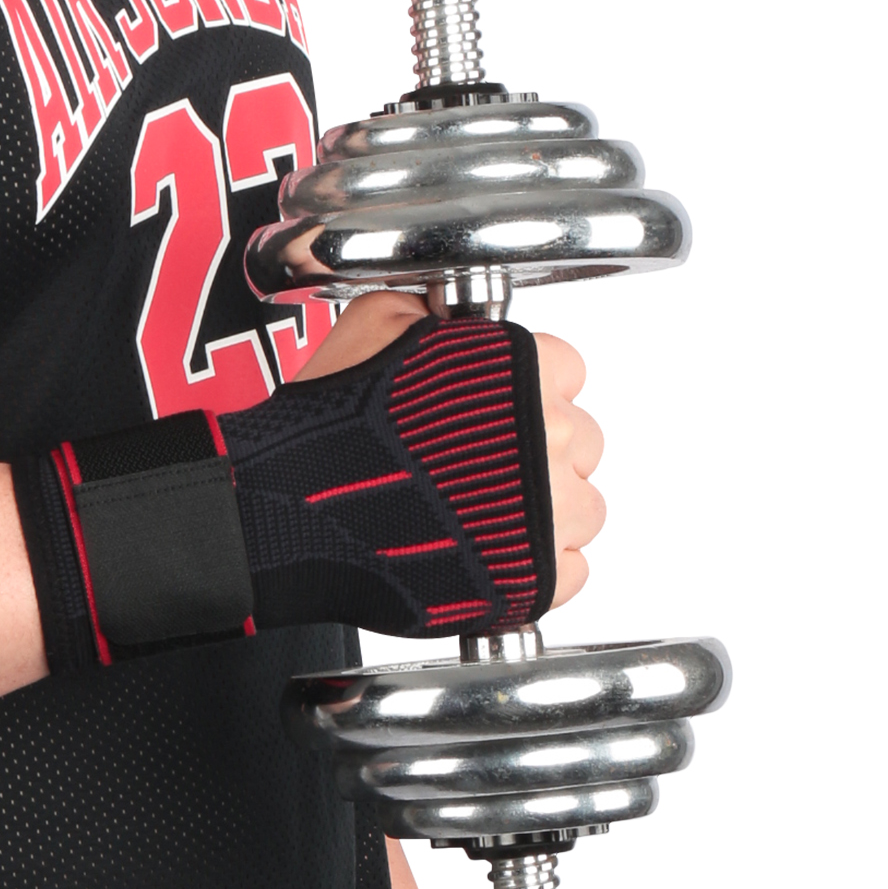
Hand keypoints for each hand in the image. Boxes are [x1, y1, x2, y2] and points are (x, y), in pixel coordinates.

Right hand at [296, 294, 604, 607]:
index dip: (528, 389)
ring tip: (484, 514)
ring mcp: (553, 513)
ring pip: (583, 510)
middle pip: (580, 442)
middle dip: (540, 452)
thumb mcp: (373, 322)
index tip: (497, 407)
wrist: (304, 511)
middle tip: (482, 464)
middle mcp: (553, 437)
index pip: (567, 371)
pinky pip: (571, 572)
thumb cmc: (334, 425)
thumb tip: (440, 312)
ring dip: (545, 512)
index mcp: (526, 369)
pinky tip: (489, 555)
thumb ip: (426, 311)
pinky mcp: (539, 577)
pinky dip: (538, 568)